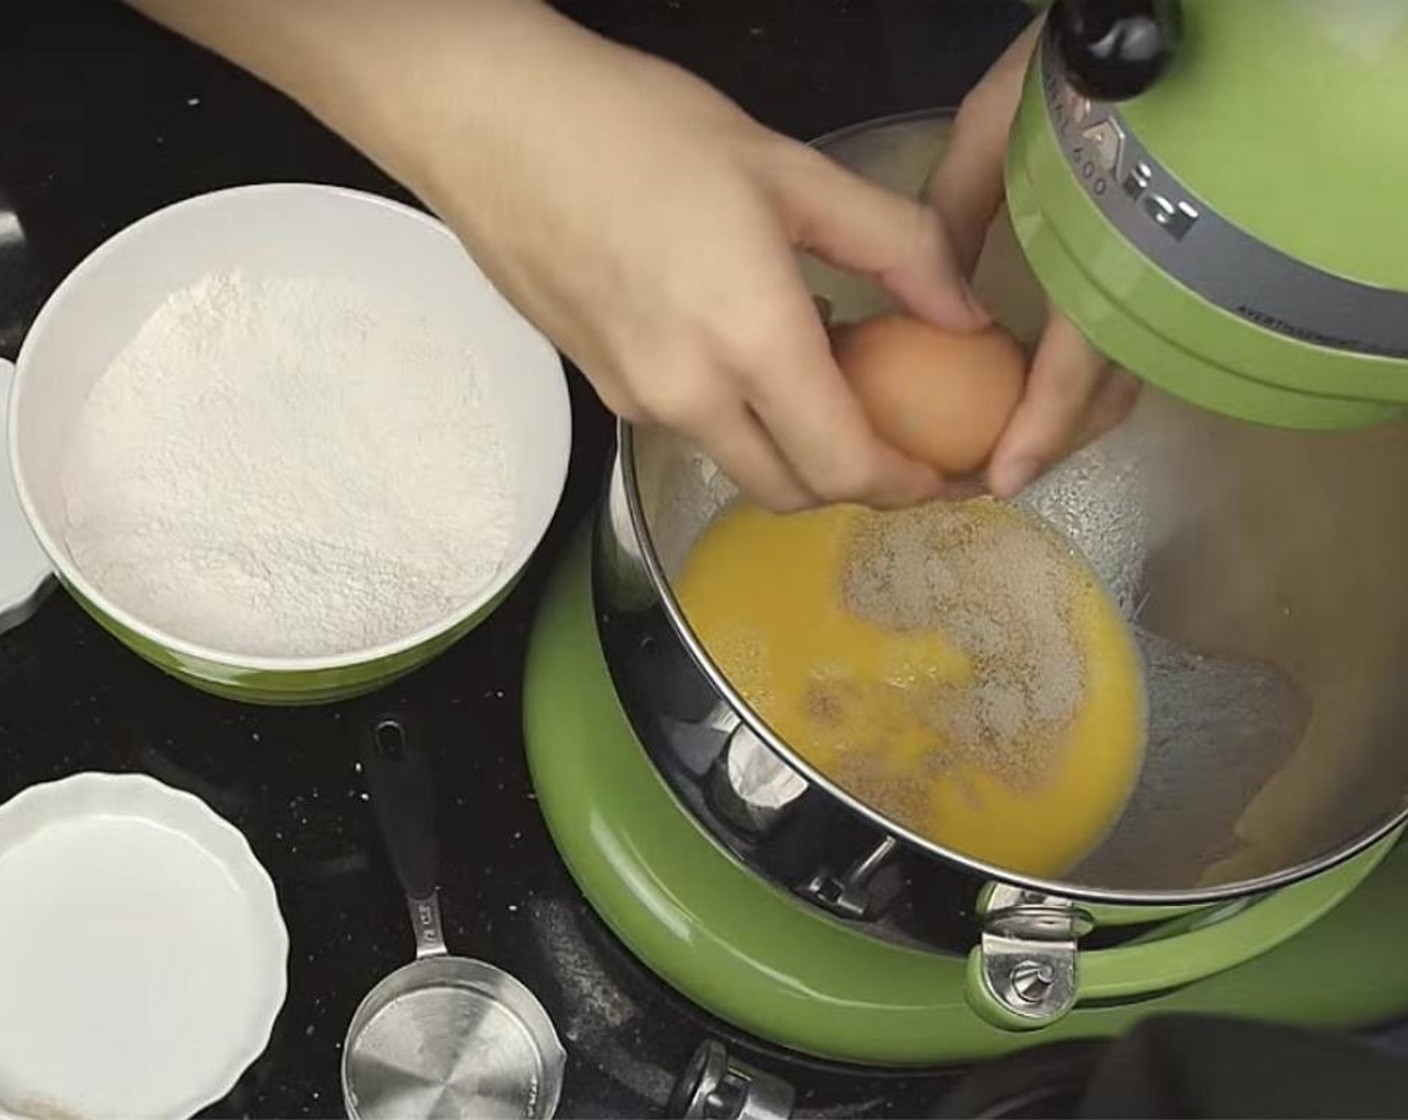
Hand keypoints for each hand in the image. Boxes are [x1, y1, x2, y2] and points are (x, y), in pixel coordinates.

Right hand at [400, 6, 994, 511]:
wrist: (490, 123)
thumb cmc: (638, 128)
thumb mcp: (790, 170)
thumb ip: (896, 248)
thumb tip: (966, 315)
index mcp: (748, 341)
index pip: (846, 466)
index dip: (909, 486)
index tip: (948, 472)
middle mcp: (688, 397)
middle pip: (795, 492)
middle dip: (861, 484)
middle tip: (905, 441)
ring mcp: (637, 402)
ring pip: (743, 467)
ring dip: (799, 453)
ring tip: (831, 382)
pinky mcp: (602, 391)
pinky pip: (694, 432)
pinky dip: (744, 420)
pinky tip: (753, 352)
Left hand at [928, 20, 1140, 497]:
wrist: (1145, 24)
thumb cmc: (1066, 79)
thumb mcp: (991, 142)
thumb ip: (953, 224)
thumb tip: (935, 297)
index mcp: (1104, 262)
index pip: (1073, 375)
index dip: (1037, 435)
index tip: (998, 481)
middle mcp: (1149, 283)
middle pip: (1110, 394)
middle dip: (1057, 440)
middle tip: (999, 465)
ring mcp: (1170, 279)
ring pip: (1130, 372)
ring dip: (1078, 414)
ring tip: (1021, 432)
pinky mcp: (1174, 270)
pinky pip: (1137, 339)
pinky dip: (1095, 372)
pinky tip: (1054, 378)